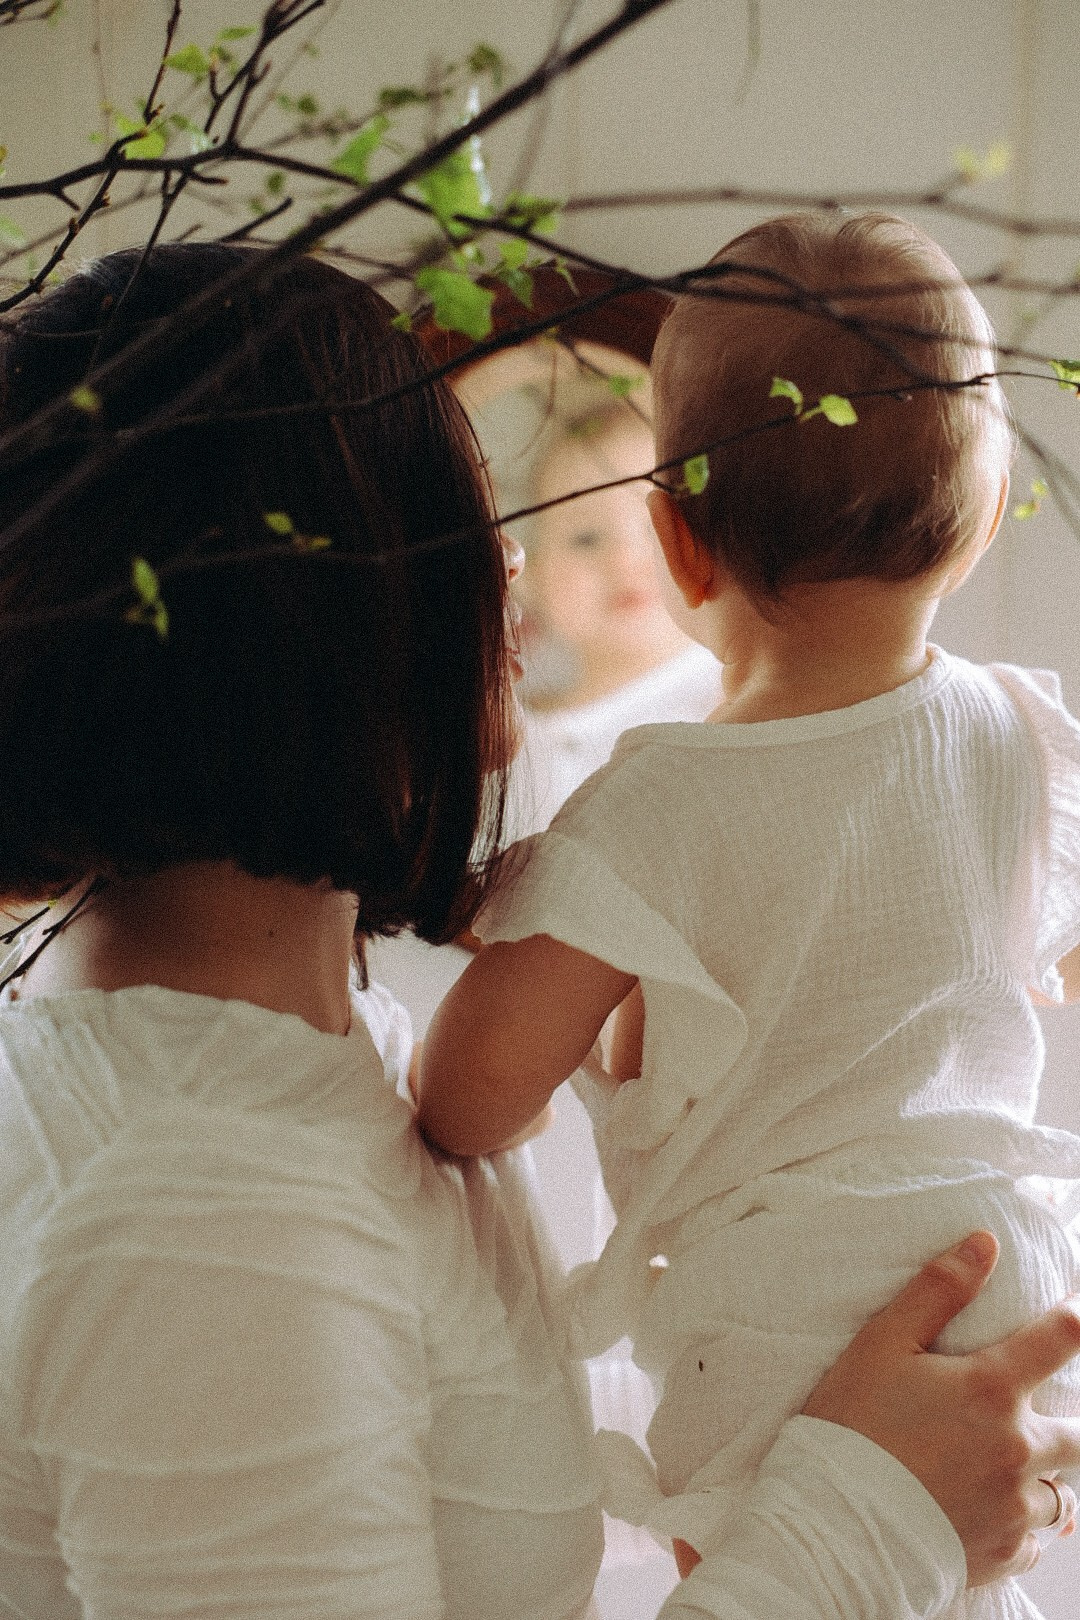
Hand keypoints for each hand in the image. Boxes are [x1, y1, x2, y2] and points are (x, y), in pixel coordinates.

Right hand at [802, 1231, 1079, 1586]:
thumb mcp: (881, 1344)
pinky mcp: (1001, 1553)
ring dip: (1042, 1479)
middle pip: (1079, 1433)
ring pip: (1059, 1494)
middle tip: (1031, 1417)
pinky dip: (1021, 1528)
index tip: (1078, 1315)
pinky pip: (1034, 1541)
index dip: (1076, 1320)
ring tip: (1007, 1471)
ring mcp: (1012, 1508)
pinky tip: (990, 1515)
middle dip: (1067, 1423)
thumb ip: (937, 1291)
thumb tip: (984, 1243)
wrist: (834, 1526)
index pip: (1062, 1339)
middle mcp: (1016, 1449)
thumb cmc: (852, 1428)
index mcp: (991, 1390)